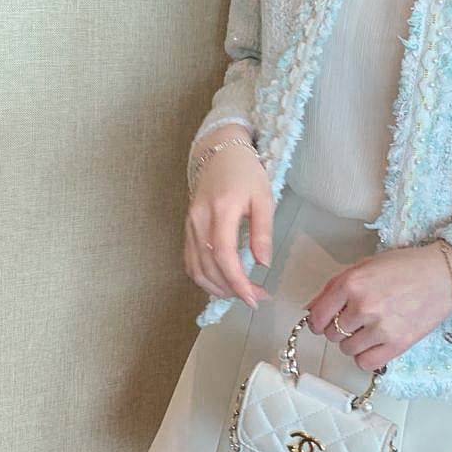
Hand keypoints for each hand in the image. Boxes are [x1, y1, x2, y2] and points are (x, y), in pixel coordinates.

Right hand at [185, 124, 272, 308]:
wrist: (220, 152)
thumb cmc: (245, 172)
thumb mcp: (263, 197)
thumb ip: (263, 231)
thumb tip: (263, 263)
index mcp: (221, 210)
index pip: (224, 255)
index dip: (237, 281)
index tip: (254, 298)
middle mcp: (199, 220)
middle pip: (208, 267)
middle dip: (231, 290)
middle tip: (254, 298)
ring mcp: (190, 225)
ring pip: (196, 268)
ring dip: (217, 288)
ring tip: (240, 294)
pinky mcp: (187, 228)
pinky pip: (190, 261)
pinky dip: (204, 278)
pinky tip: (221, 283)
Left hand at [303, 241, 451, 371]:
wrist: (444, 275)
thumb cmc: (407, 266)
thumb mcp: (366, 266)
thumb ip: (335, 287)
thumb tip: (312, 309)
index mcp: (351, 283)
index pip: (317, 316)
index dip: (318, 321)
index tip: (323, 322)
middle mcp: (363, 306)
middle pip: (331, 334)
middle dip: (339, 328)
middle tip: (356, 319)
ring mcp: (379, 327)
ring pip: (347, 349)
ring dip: (353, 342)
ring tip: (370, 329)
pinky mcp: (396, 344)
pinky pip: (365, 362)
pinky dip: (365, 357)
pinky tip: (374, 344)